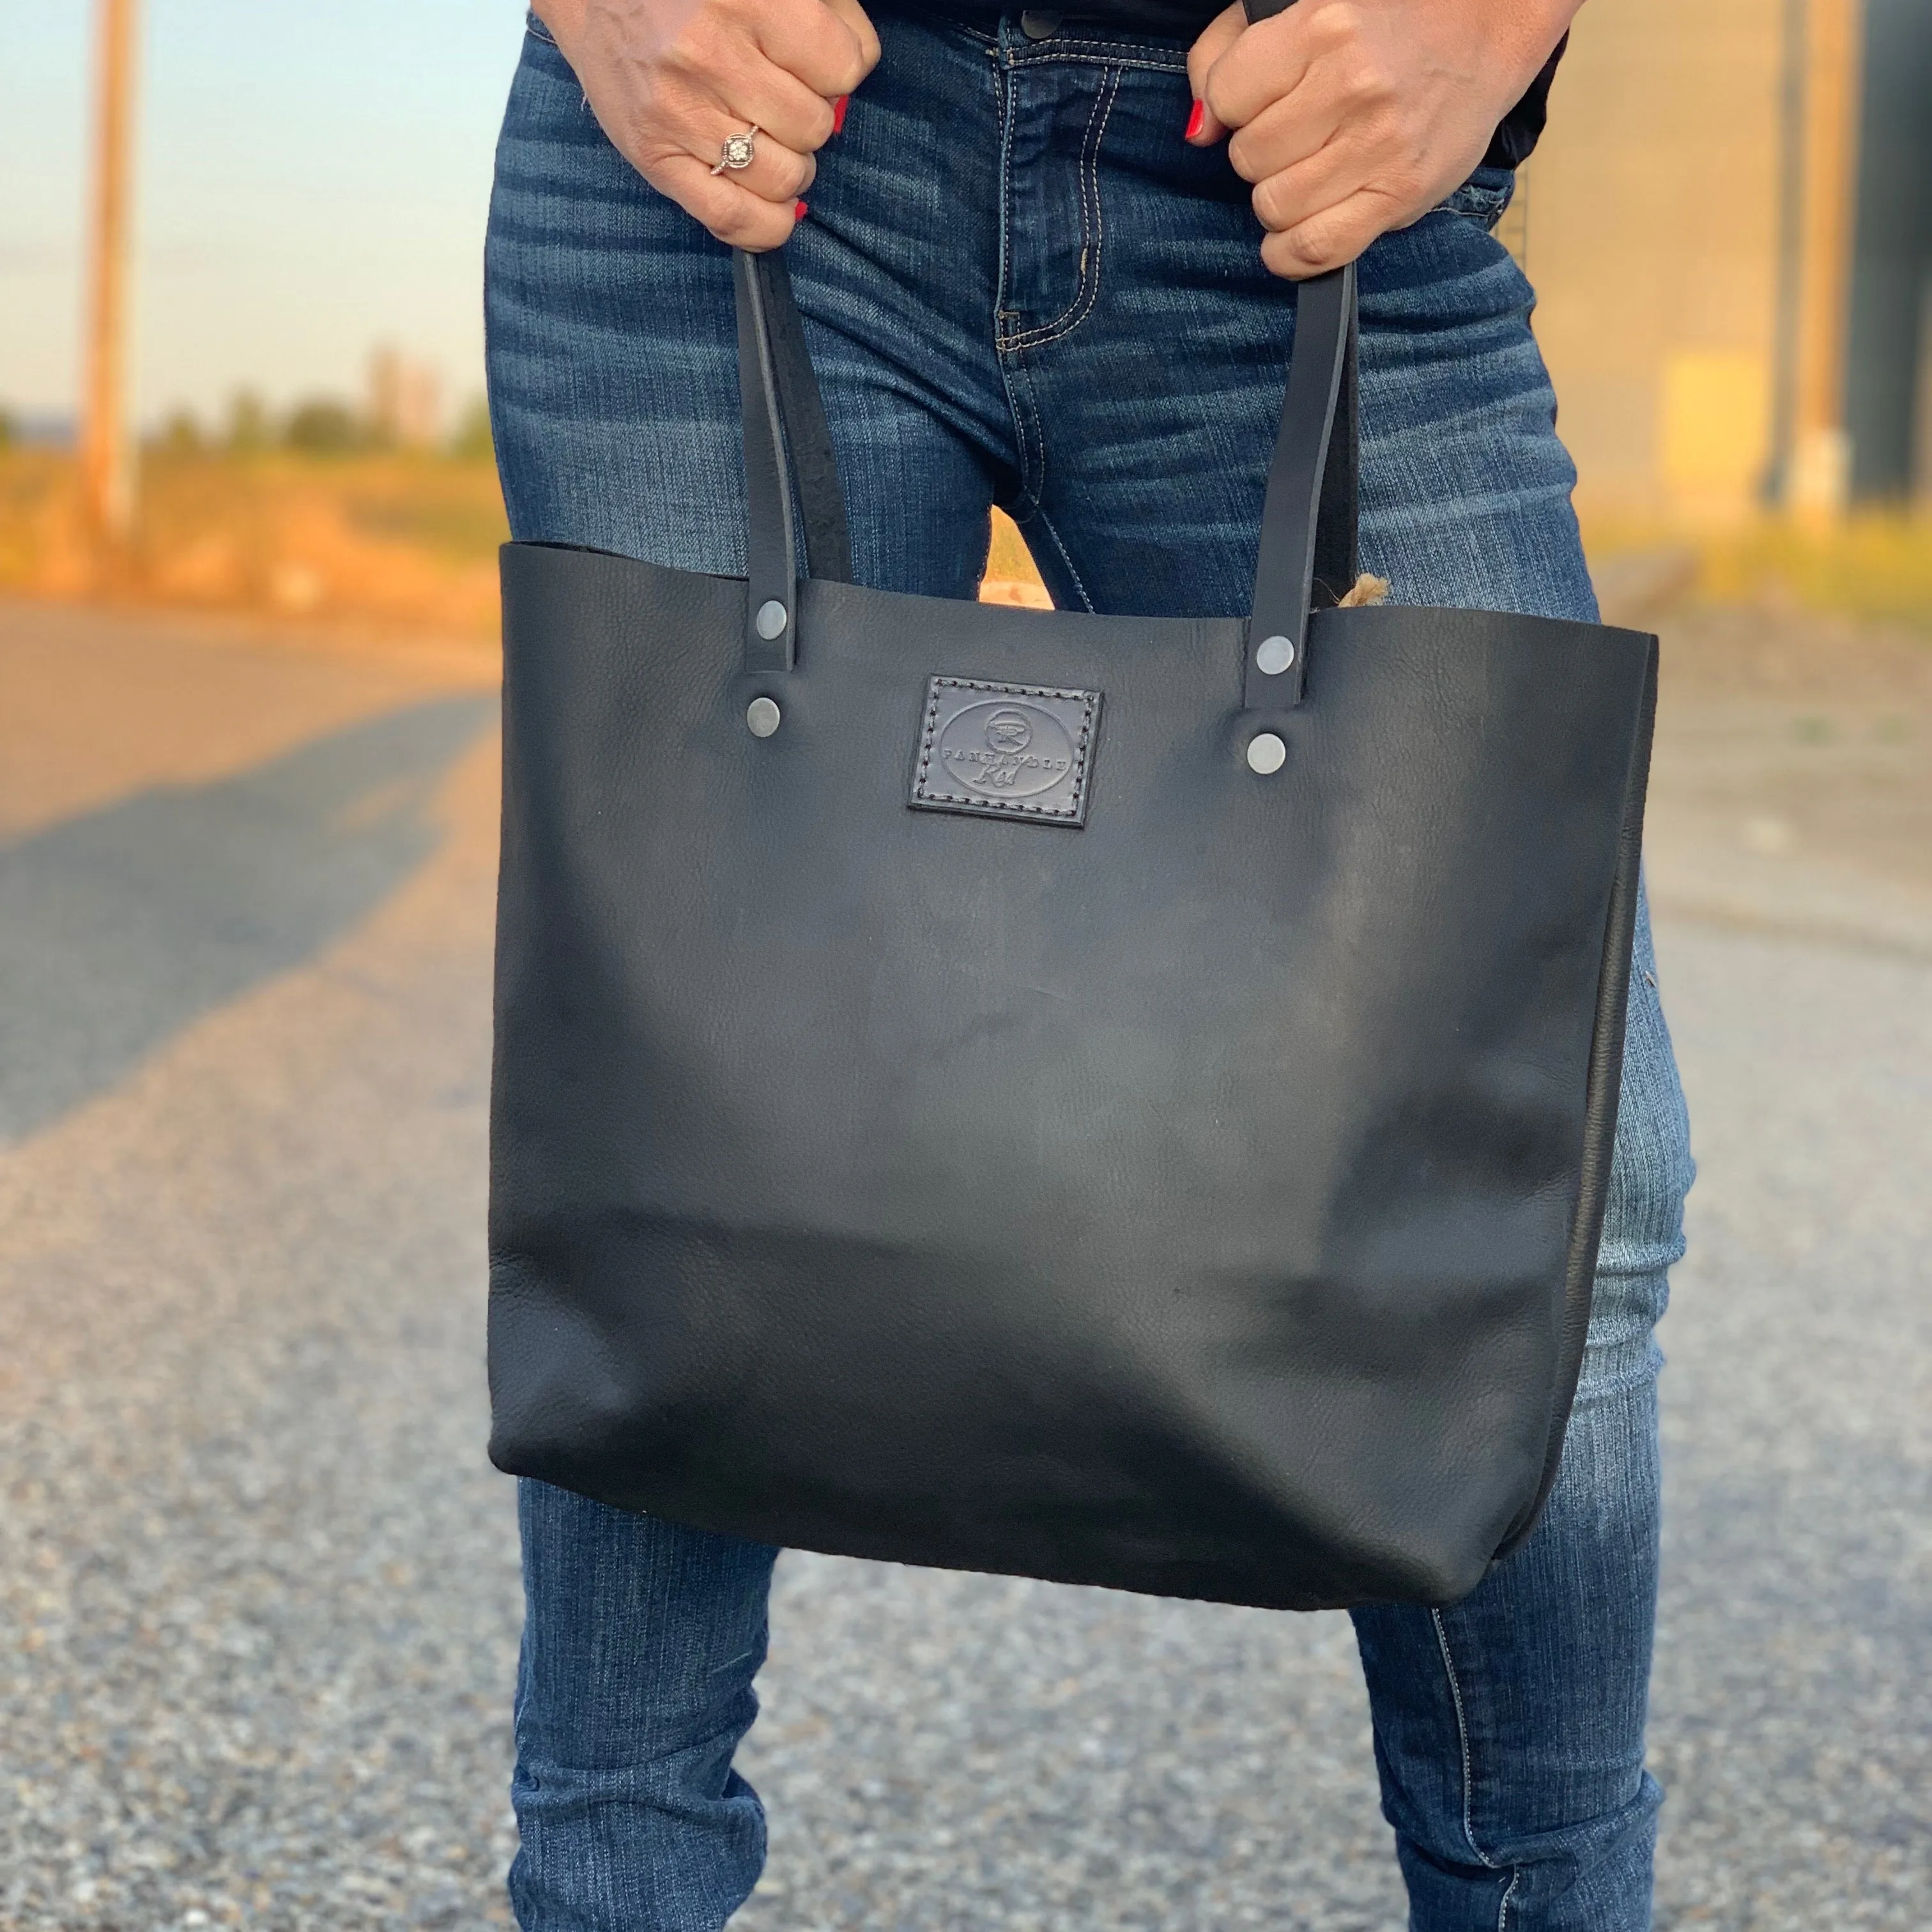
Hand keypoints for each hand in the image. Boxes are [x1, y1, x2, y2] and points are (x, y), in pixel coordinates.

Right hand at [534, 0, 878, 249]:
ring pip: (785, 177)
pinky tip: (772, 207)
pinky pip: (735, 219)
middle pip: (814, 126)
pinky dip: (766, 226)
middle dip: (810, 120)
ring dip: (790, 168)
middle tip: (783, 103)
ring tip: (768, 141)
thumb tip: (857, 66)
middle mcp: (711, 55)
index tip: (818, 67)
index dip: (841, 72)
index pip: (842, 67)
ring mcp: (680, 112)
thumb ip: (826, 12)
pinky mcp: (656, 158)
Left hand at [1185, 0, 1578, 278]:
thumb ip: (1228, 53)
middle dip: (1260, 153)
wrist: (1487, 26)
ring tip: (1310, 170)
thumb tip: (1199, 128)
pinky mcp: (1401, 195)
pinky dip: (1292, 253)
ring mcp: (1379, 145)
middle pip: (1248, 158)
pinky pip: (1316, 250)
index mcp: (1322, 26)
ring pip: (1274, 206)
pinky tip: (1298, 230)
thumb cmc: (1384, 18)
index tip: (1259, 103)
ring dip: (1279, 198)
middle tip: (1297, 136)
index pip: (1227, 97)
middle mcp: (1352, 85)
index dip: (1233, 107)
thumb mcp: (1300, 4)